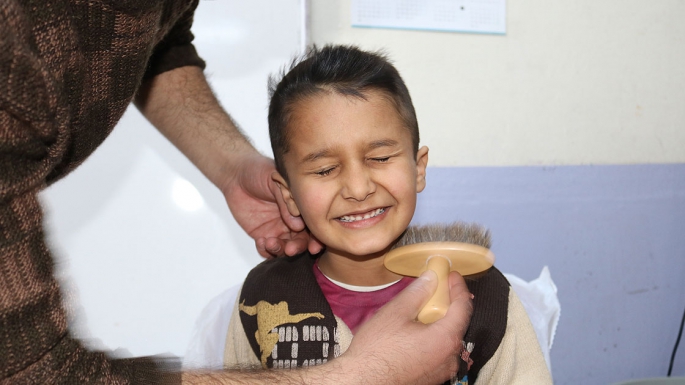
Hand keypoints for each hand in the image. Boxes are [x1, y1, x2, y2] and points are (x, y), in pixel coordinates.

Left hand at [221, 153, 323, 257]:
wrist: (236, 174)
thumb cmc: (260, 172)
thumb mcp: (277, 182)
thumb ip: (288, 202)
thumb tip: (299, 225)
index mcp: (302, 207)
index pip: (313, 225)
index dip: (316, 237)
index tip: (314, 245)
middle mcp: (293, 221)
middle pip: (302, 240)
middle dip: (298, 247)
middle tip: (291, 249)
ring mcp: (278, 229)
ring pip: (285, 248)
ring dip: (281, 250)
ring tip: (271, 242)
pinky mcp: (262, 235)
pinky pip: (267, 250)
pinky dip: (266, 251)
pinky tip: (261, 241)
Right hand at [339, 270, 472, 384]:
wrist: (362, 381)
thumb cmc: (377, 349)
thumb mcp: (395, 313)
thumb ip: (417, 292)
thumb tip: (431, 278)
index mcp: (446, 339)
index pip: (464, 307)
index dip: (459, 287)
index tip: (452, 275)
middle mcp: (451, 357)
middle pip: (456, 323)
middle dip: (447, 305)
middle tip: (433, 290)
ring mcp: (442, 371)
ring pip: (447, 339)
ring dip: (438, 323)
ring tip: (418, 312)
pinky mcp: (431, 379)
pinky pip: (439, 352)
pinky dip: (432, 338)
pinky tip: (413, 334)